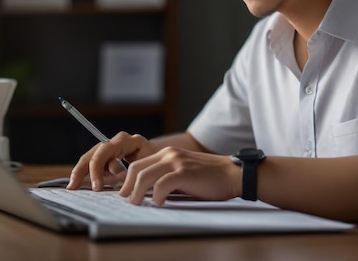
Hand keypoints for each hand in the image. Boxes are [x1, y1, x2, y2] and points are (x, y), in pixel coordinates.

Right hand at [67, 132, 157, 190]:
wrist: (163, 162)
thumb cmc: (157, 167)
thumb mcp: (146, 171)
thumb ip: (130, 176)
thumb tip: (116, 187)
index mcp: (128, 141)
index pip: (105, 150)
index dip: (97, 168)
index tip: (97, 187)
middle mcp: (118, 141)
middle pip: (93, 153)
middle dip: (83, 170)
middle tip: (75, 187)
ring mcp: (113, 148)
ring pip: (93, 161)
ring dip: (93, 174)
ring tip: (96, 185)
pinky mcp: (110, 157)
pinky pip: (97, 166)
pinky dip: (94, 176)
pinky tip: (94, 184)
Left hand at [119, 146, 241, 205]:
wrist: (232, 174)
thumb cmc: (209, 177)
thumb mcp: (183, 171)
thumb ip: (167, 176)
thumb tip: (148, 193)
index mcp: (168, 153)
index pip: (138, 164)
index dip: (128, 180)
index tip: (125, 193)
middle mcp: (169, 154)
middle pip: (136, 168)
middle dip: (127, 186)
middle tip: (126, 200)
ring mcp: (176, 162)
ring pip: (144, 176)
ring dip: (137, 193)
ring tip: (136, 204)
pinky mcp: (184, 172)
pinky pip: (161, 185)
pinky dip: (156, 196)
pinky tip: (159, 203)